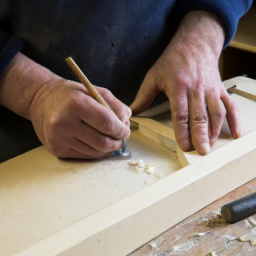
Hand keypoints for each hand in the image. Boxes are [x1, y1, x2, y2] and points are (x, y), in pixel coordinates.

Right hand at [29, 79, 130, 158]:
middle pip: (102, 142)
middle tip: (120, 137)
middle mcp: (64, 122)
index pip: (107, 124)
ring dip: (108, 148)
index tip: (125, 130)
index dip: (121, 130)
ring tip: (109, 139)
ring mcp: (58, 138)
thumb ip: (115, 105)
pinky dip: (95, 150)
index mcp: (75, 103)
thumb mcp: (94, 90)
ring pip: (95, 152)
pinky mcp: (56, 149)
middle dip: (117, 142)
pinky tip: (94, 141)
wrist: (41, 100)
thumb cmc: (70, 94)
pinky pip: (84, 155)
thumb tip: (126, 122)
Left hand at [130, 11, 240, 154]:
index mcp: (178, 88)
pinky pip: (230, 104)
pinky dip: (235, 119)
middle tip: (202, 152)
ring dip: (215, 130)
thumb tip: (132, 112)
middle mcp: (196, 90)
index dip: (183, 132)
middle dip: (201, 136)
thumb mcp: (153, 76)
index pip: (181, 115)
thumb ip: (143, 96)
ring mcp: (210, 89)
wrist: (194, 43)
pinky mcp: (220, 88)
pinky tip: (236, 133)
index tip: (185, 146)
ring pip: (216, 112)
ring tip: (212, 145)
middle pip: (200, 116)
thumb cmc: (172, 60)